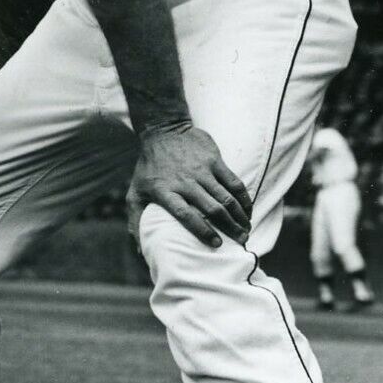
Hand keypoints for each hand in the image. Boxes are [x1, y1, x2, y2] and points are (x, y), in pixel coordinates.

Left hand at [126, 121, 251, 248]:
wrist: (162, 130)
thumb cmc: (149, 167)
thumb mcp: (135, 192)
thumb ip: (136, 221)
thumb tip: (140, 253)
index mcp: (165, 192)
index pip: (186, 215)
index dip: (202, 231)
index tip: (217, 244)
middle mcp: (185, 182)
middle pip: (212, 209)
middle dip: (230, 228)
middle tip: (240, 241)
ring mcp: (202, 170)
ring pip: (226, 197)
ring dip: (239, 216)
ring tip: (246, 230)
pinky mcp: (215, 160)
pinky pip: (234, 182)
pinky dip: (243, 198)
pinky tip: (248, 210)